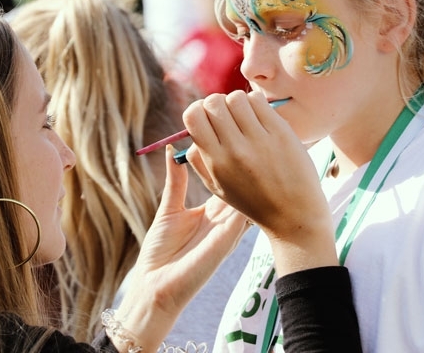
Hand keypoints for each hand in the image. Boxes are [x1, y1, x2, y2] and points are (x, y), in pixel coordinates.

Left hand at [115, 145, 248, 348]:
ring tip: (267, 152)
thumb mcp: (169, 208)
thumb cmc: (160, 252)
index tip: (241, 137)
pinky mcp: (227, 241)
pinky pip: (244, 216)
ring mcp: (229, 230)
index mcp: (212, 211)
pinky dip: (253, 199)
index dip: (236, 160)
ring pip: (249, 198)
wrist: (156, 286)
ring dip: (258, 178)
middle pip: (244, 187)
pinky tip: (260, 178)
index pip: (230, 180)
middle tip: (261, 138)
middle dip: (252, 165)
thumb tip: (176, 150)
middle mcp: (225, 219)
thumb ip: (177, 181)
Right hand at [182, 90, 338, 272]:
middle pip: (213, 102)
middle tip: (227, 116)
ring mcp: (259, 139)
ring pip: (236, 97)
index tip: (207, 118)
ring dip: (237, 102)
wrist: (294, 214)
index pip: (193, 116)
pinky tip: (259, 118)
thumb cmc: (252, 200)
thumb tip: (193, 129)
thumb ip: (199, 159)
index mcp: (216, 162)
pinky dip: (255, 103)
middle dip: (216, 104)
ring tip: (245, 117)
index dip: (197, 111)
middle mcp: (235, 149)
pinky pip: (258, 100)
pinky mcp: (281, 132)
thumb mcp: (217, 187)